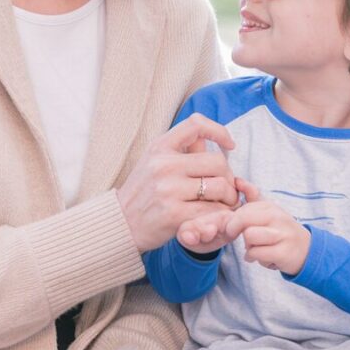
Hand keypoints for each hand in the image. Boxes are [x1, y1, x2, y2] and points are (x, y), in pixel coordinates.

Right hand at [118, 113, 239, 251]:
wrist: (120, 224)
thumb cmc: (142, 192)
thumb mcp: (153, 161)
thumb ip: (180, 149)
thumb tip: (211, 136)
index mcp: (159, 147)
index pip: (196, 124)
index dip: (219, 131)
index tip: (229, 145)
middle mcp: (163, 164)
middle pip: (218, 161)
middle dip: (229, 176)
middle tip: (227, 188)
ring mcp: (169, 189)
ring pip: (220, 187)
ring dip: (229, 197)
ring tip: (224, 203)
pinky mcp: (174, 214)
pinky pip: (213, 210)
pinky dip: (221, 214)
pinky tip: (217, 217)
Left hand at [224, 178, 311, 276]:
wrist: (307, 251)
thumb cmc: (281, 230)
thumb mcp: (269, 211)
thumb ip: (252, 196)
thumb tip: (236, 179)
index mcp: (271, 207)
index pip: (242, 208)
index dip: (233, 220)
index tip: (237, 228)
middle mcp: (277, 217)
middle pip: (243, 219)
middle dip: (234, 230)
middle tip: (239, 238)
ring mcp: (282, 234)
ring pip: (249, 236)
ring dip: (247, 246)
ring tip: (255, 248)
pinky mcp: (283, 253)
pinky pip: (256, 254)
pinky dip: (254, 258)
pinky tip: (262, 257)